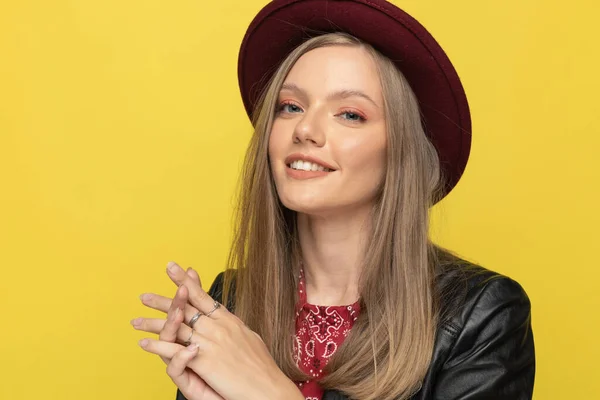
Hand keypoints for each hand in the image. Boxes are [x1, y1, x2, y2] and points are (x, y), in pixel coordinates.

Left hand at [135, 262, 302, 399]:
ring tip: (136, 320)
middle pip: (185, 309)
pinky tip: (144, 344)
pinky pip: (175, 351)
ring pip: (176, 328)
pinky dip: (158, 347)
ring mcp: (211, 343)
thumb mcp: (250, 338)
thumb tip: (228, 320)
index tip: (175, 269)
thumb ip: (235, 328)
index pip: (203, 296)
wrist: (269, 388)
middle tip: (144, 296)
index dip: (187, 282)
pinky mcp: (205, 361)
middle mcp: (219, 327)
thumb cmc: (263, 368)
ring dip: (153, 324)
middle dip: (163, 301)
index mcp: (229, 321)